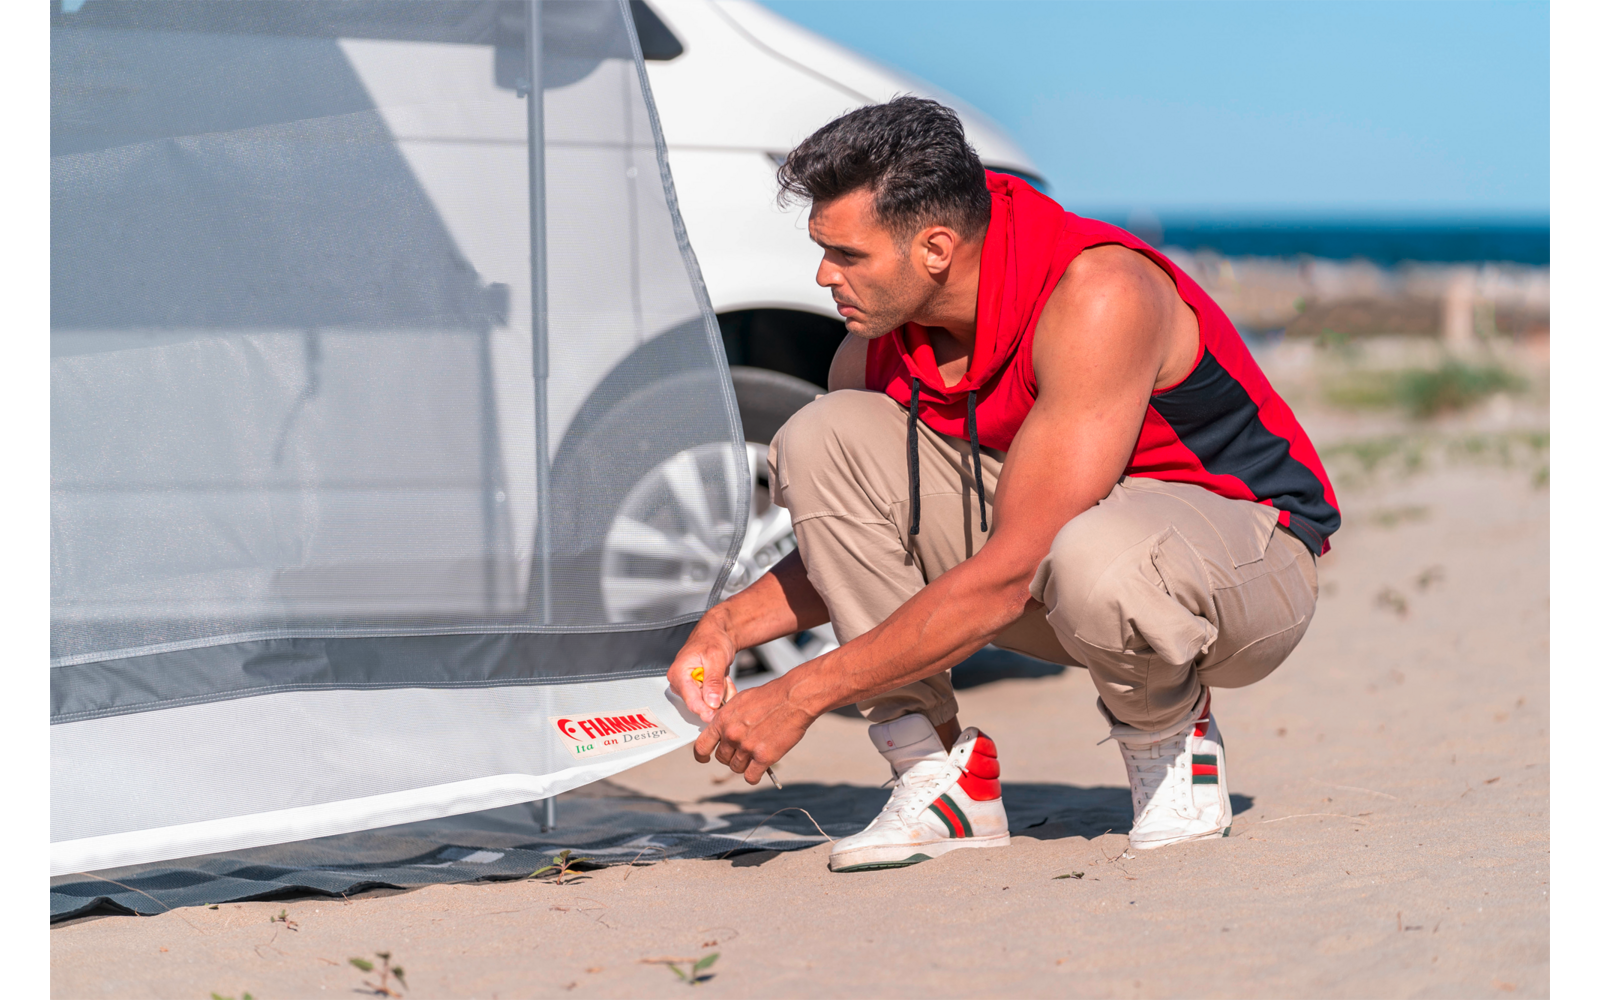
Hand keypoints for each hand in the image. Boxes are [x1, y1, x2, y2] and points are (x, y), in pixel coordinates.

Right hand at [666, 611, 738, 721]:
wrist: (716, 633)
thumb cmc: (712, 639)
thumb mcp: (716, 657)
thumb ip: (713, 681)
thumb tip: (711, 702)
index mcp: (678, 674)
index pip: (692, 702)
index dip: (708, 710)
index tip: (722, 712)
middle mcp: (679, 683)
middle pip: (700, 704)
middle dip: (717, 697)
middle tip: (725, 681)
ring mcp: (687, 687)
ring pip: (707, 703)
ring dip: (721, 693)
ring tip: (723, 676)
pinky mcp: (695, 689)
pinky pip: (710, 699)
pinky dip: (720, 691)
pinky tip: (722, 680)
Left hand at [694, 676, 815, 783]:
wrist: (793, 698)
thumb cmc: (770, 697)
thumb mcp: (740, 701)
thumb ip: (727, 718)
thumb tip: (721, 731)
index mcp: (723, 720)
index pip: (701, 745)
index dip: (701, 755)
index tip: (705, 758)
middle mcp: (732, 735)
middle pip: (722, 759)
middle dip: (731, 756)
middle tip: (744, 750)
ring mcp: (747, 747)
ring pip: (737, 768)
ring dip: (745, 765)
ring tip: (755, 754)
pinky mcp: (764, 757)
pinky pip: (751, 777)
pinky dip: (755, 776)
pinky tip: (761, 769)